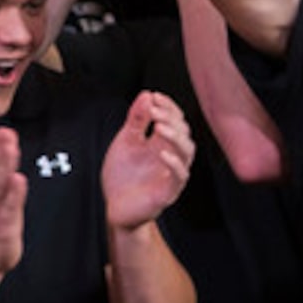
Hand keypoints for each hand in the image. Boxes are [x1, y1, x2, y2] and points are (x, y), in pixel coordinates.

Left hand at [102, 90, 194, 229]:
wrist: (115, 207)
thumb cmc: (122, 177)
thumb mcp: (126, 141)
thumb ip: (136, 120)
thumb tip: (147, 95)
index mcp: (163, 144)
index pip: (176, 121)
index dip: (168, 107)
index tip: (155, 96)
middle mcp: (172, 158)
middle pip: (184, 133)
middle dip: (171, 119)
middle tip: (155, 110)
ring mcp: (172, 175)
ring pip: (187, 153)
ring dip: (175, 137)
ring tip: (160, 126)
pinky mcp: (168, 192)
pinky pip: (179, 177)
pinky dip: (173, 163)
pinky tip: (161, 152)